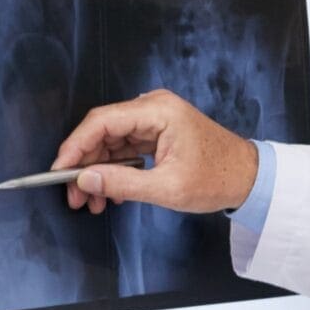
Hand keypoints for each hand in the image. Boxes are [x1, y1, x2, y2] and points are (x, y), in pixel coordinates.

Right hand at [51, 90, 260, 216]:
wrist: (250, 178)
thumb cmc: (218, 179)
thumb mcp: (167, 188)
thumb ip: (122, 183)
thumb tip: (83, 179)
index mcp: (159, 111)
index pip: (101, 121)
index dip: (75, 146)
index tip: (59, 171)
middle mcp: (154, 107)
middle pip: (102, 131)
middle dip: (84, 165)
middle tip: (74, 196)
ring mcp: (155, 118)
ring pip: (110, 142)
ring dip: (97, 171)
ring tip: (91, 201)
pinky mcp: (157, 132)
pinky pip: (124, 147)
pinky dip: (114, 169)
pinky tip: (109, 193)